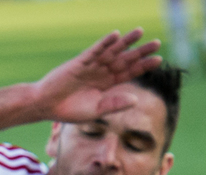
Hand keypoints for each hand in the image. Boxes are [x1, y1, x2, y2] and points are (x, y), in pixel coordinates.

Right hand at [33, 29, 163, 122]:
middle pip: (125, 59)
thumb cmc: (70, 110)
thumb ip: (115, 104)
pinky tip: (115, 35)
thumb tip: (136, 99)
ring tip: (140, 32)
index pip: (129, 72)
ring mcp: (92, 65)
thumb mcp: (97, 110)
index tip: (159, 59)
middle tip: (157, 43)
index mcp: (107, 84)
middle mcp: (102, 72)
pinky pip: (95, 50)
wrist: (47, 105)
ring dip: (126, 41)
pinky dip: (105, 43)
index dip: (143, 66)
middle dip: (140, 51)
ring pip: (113, 51)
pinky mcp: (80, 62)